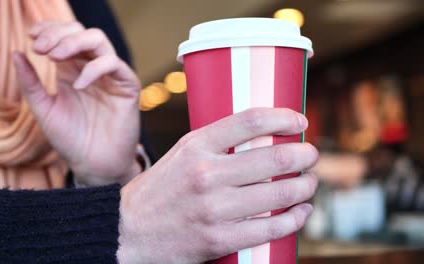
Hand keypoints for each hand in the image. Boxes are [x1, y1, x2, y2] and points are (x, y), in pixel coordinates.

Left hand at [13, 21, 141, 184]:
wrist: (94, 165)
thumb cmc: (71, 140)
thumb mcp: (43, 109)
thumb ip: (30, 83)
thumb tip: (16, 52)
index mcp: (72, 70)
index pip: (64, 37)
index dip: (48, 31)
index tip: (31, 40)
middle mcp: (91, 69)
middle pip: (81, 32)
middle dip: (58, 34)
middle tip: (41, 48)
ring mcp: (110, 76)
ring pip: (98, 41)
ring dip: (74, 43)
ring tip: (54, 57)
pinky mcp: (127, 86)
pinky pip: (114, 64)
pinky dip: (94, 69)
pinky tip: (77, 86)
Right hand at [117, 108, 317, 262]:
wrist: (127, 230)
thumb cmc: (159, 190)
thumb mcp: (181, 154)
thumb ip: (216, 143)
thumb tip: (262, 136)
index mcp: (196, 145)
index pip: (251, 121)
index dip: (283, 117)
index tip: (300, 121)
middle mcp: (206, 174)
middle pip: (274, 157)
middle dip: (304, 155)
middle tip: (311, 155)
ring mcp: (214, 209)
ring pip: (280, 194)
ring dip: (305, 186)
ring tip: (308, 183)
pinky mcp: (219, 239)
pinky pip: (271, 228)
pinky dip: (295, 219)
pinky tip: (301, 212)